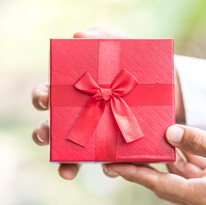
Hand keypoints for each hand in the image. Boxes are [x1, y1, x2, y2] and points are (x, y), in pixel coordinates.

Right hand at [31, 28, 130, 179]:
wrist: (164, 87)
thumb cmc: (137, 65)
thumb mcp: (125, 47)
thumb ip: (104, 37)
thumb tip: (78, 35)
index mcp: (76, 90)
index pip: (50, 93)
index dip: (42, 96)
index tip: (45, 99)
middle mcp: (80, 113)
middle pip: (52, 125)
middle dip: (45, 132)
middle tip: (46, 135)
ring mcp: (95, 132)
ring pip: (71, 150)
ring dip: (64, 160)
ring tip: (66, 169)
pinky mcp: (113, 146)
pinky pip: (103, 162)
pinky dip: (103, 168)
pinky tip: (106, 169)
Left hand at [102, 125, 205, 204]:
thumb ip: (198, 141)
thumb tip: (169, 133)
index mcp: (203, 197)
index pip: (160, 186)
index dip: (136, 175)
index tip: (114, 168)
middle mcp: (202, 196)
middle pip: (164, 181)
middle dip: (142, 169)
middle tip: (119, 158)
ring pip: (178, 172)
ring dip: (163, 159)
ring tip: (143, 146)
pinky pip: (192, 166)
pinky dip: (182, 154)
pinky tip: (173, 141)